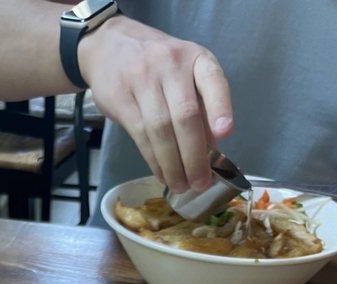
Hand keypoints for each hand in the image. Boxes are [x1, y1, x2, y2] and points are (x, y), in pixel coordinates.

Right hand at [79, 16, 232, 192]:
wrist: (111, 45)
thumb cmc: (157, 67)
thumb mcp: (184, 76)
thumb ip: (200, 108)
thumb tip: (212, 153)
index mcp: (195, 58)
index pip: (212, 80)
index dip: (220, 107)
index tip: (225, 133)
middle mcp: (170, 64)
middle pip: (185, 116)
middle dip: (194, 156)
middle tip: (200, 183)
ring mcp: (143, 78)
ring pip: (161, 130)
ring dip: (172, 165)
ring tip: (181, 185)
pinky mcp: (121, 97)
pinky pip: (141, 135)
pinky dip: (154, 160)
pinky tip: (162, 173)